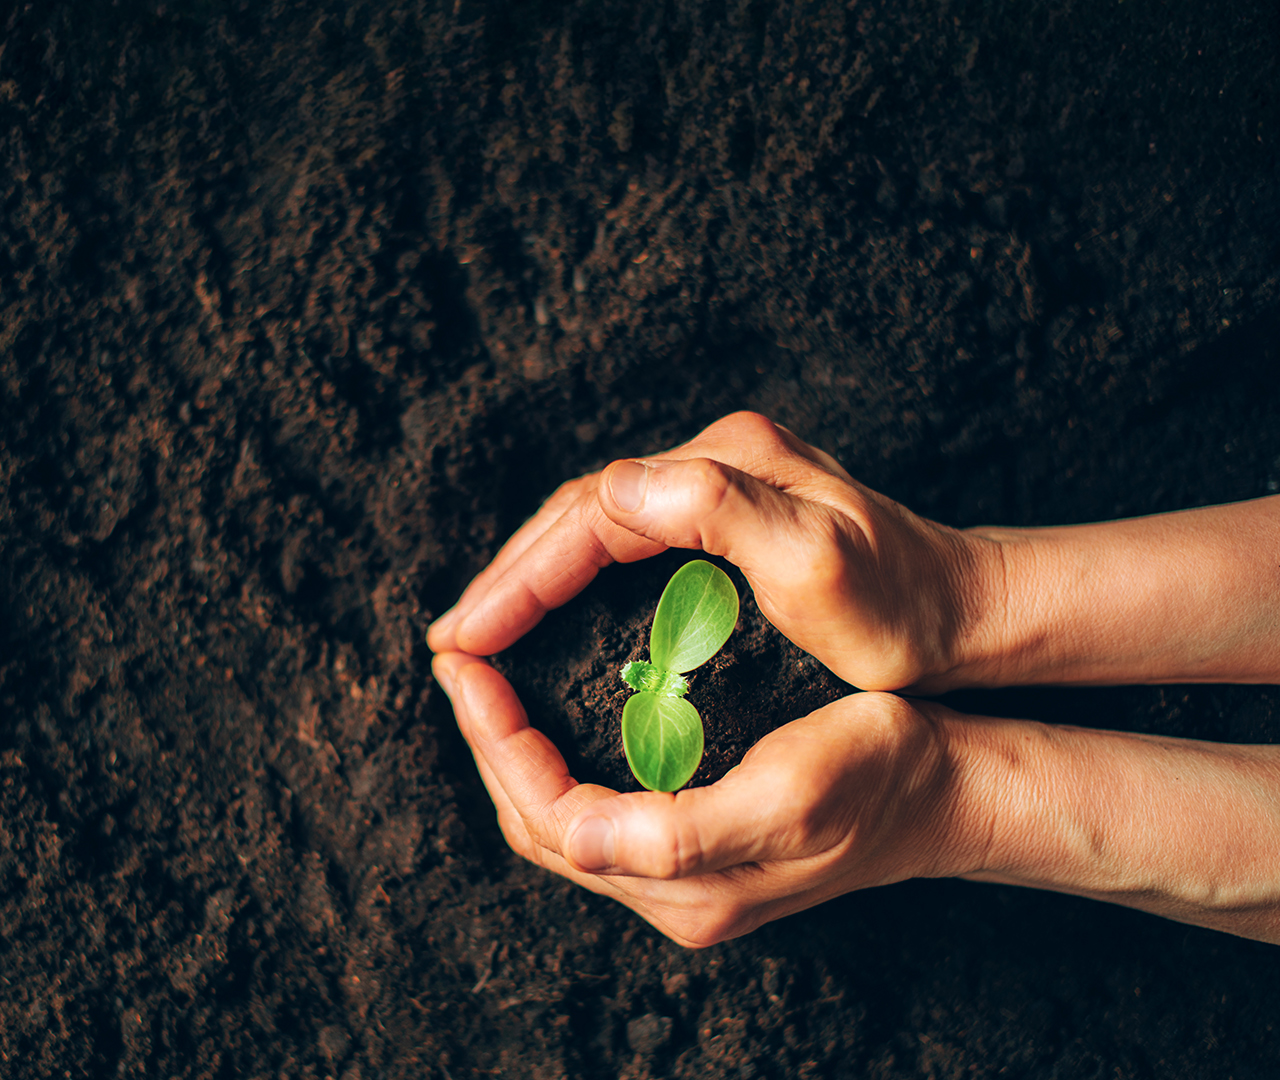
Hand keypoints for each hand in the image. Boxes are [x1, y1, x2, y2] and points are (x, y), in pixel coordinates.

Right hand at [426, 411, 996, 692]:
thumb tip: (617, 483)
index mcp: (724, 465)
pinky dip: (570, 581)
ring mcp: (720, 487)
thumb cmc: (904, 607)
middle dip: (507, 579)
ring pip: (592, 526)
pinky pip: (619, 544)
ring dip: (529, 580)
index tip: (466, 638)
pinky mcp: (727, 520)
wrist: (972, 613)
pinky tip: (547, 617)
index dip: (519, 577)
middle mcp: (715, 462)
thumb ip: (720, 511)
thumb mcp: (818, 564)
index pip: (588, 514)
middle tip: (452, 644)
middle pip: (577, 513)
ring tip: (480, 634)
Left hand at [433, 651, 975, 946]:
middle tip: (461, 664)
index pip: (547, 818)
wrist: (949, 787)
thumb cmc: (880, 772)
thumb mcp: (789, 793)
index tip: (468, 668)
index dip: (496, 743)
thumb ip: (677, 830)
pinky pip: (593, 810)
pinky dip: (555, 759)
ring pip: (558, 820)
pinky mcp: (695, 851)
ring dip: (514, 750)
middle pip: (538, 823)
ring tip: (488, 681)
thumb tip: (571, 836)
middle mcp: (674, 895)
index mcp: (685, 886)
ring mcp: (683, 878)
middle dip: (489, 743)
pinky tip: (550, 710)